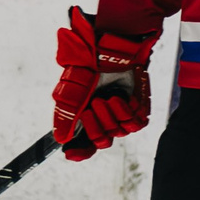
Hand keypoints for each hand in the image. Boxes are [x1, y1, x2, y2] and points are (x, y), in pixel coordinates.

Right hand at [51, 7, 154, 159]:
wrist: (114, 46)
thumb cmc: (91, 63)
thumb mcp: (74, 88)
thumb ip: (66, 114)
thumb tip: (60, 138)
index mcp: (87, 114)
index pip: (84, 143)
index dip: (80, 152)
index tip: (71, 154)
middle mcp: (104, 116)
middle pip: (101, 142)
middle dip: (95, 127)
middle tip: (91, 107)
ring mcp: (122, 113)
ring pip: (118, 133)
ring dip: (110, 116)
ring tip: (106, 97)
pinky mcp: (139, 107)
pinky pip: (135, 124)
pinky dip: (125, 112)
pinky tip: (120, 98)